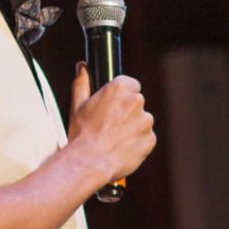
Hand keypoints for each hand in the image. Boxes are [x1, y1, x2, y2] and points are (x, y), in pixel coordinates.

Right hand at [68, 64, 155, 184]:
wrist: (90, 162)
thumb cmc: (82, 134)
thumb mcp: (77, 105)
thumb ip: (82, 82)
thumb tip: (82, 66)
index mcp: (119, 89)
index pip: (131, 84)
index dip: (122, 95)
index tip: (114, 106)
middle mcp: (136, 101)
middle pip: (136, 103)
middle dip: (127, 112)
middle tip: (110, 126)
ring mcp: (145, 121)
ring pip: (142, 121)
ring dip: (133, 128)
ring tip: (114, 140)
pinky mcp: (150, 139)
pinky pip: (146, 139)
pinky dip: (137, 143)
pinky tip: (122, 149)